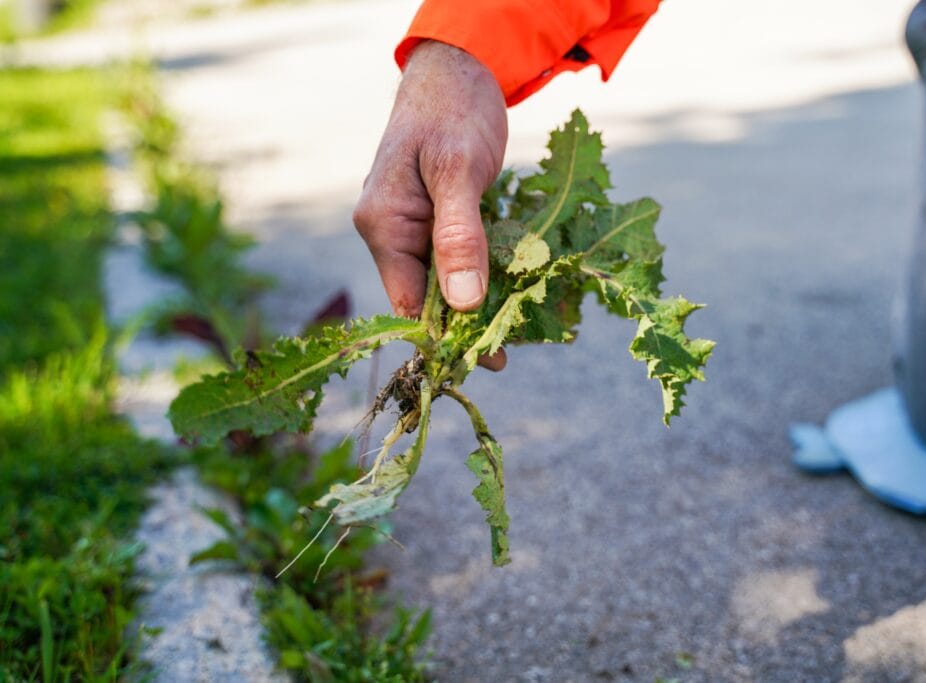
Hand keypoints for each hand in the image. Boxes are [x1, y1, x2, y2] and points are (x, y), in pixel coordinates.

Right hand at [354, 40, 507, 368]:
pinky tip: (510, 295)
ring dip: (476, 306)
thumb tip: (462, 304)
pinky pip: (457, 260)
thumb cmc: (452, 111)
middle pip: (424, 297)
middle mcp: (392, 231)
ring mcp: (413, 227)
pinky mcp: (437, 221)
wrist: (458, 71)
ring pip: (443, 282)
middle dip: (463, 326)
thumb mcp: (459, 170)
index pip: (407, 299)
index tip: (485, 356)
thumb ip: (458, 236)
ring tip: (514, 334)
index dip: (443, 332)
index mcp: (383, 222)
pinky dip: (481, 277)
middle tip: (506, 354)